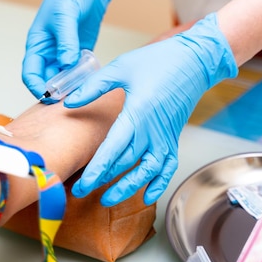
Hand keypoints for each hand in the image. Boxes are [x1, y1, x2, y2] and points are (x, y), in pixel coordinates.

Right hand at [22, 0, 111, 99]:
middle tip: (71, 97)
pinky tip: (92, 77)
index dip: (37, 86)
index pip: (30, 72)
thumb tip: (66, 64)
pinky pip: (80, 69)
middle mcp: (49, 50)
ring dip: (72, 85)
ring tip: (83, 89)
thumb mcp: (65, 13)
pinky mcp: (81, 50)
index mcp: (37, 42)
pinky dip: (84, 76)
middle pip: (48, 79)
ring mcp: (66, 51)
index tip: (50, 96)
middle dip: (57, 90)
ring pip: (65, 77)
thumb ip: (66, 40)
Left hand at [65, 13, 237, 205]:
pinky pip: (168, 167)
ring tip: (108, 200)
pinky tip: (146, 196)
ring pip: (148, 172)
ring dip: (129, 188)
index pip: (114, 149)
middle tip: (81, 192)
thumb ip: (93, 87)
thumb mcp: (120, 68)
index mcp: (137, 113)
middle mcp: (153, 130)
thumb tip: (70, 102)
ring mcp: (165, 137)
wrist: (192, 61)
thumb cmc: (156, 62)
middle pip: (126, 164)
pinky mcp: (172, 138)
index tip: (82, 184)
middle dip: (103, 181)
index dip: (97, 170)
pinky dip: (159, 184)